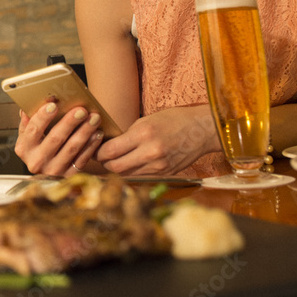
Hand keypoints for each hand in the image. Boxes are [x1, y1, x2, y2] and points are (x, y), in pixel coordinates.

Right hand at [13, 102, 104, 175]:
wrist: (46, 177)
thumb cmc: (37, 149)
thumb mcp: (28, 137)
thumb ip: (29, 121)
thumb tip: (32, 104)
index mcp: (24, 148)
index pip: (33, 130)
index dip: (43, 117)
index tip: (54, 104)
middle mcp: (37, 161)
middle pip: (55, 138)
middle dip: (69, 123)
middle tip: (81, 110)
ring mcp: (53, 170)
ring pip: (71, 148)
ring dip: (85, 132)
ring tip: (94, 118)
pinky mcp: (68, 176)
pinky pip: (82, 159)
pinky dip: (91, 146)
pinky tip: (97, 133)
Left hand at [95, 105, 219, 175]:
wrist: (202, 130)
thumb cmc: (174, 120)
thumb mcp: (147, 121)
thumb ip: (128, 135)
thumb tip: (109, 145)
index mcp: (144, 134)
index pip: (111, 151)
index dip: (99, 152)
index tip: (95, 149)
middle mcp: (150, 152)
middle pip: (116, 167)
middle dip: (105, 163)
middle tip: (101, 157)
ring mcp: (159, 166)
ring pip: (127, 174)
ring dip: (117, 169)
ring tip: (113, 160)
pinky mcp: (165, 173)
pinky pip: (141, 176)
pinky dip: (132, 172)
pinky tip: (130, 164)